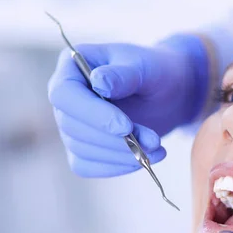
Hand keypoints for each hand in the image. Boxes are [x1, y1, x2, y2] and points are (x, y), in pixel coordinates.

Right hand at [48, 36, 208, 176]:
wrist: (168, 92)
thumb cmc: (155, 71)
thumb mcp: (146, 67)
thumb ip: (123, 74)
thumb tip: (99, 81)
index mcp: (72, 66)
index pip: (64, 95)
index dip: (92, 114)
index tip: (125, 127)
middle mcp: (65, 96)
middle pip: (72, 126)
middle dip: (114, 140)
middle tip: (153, 141)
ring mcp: (71, 124)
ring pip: (81, 150)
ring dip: (121, 154)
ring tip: (157, 148)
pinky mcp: (82, 147)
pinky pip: (88, 166)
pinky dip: (117, 166)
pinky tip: (145, 160)